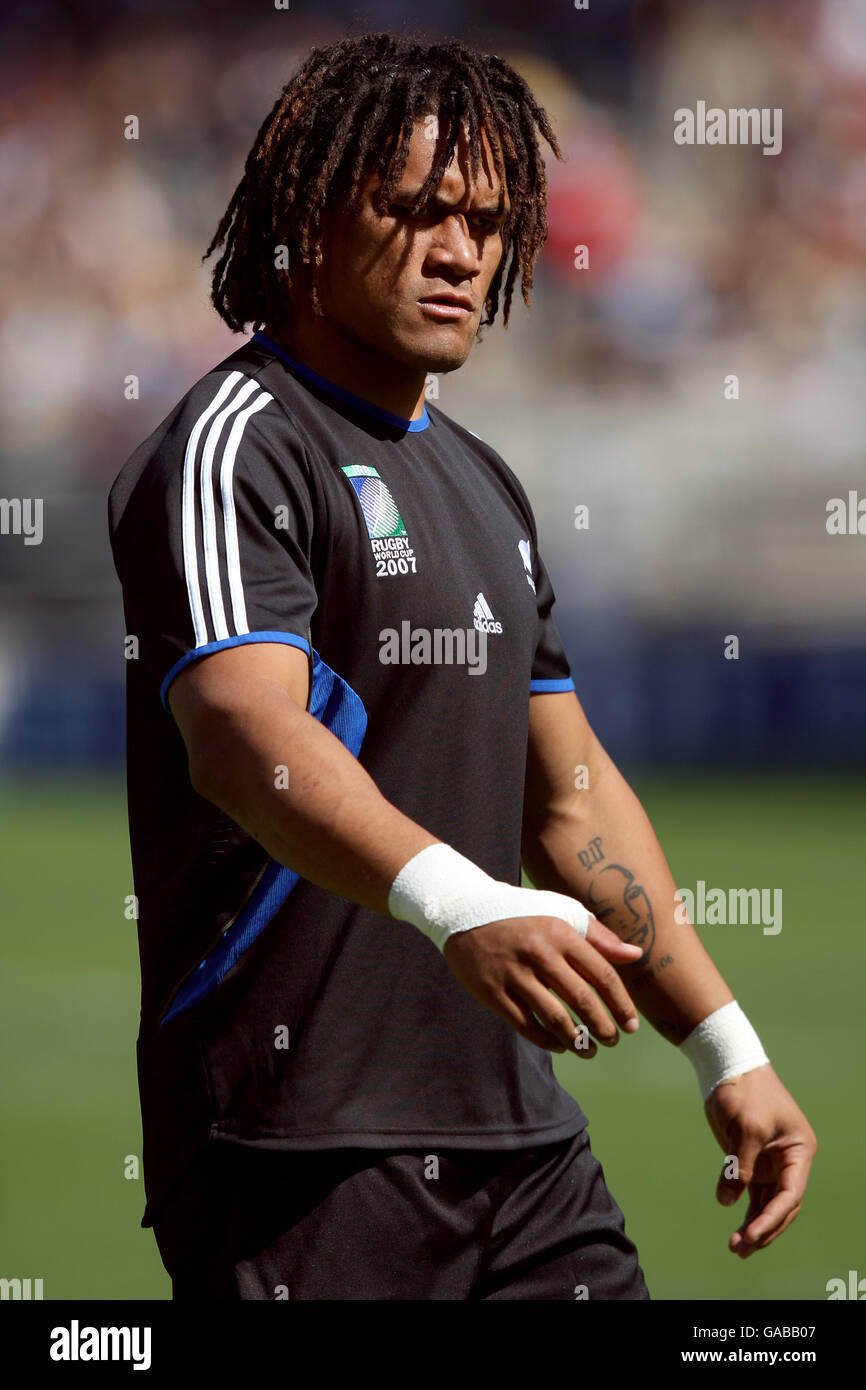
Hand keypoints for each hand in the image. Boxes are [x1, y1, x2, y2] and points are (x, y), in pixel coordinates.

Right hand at [442, 912, 642, 1053]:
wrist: (464, 909)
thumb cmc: (523, 912)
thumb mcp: (561, 912)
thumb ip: (599, 935)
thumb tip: (636, 955)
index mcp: (561, 932)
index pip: (601, 975)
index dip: (621, 1004)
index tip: (632, 1025)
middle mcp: (539, 952)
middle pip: (581, 1000)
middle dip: (603, 1027)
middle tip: (612, 1041)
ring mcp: (513, 973)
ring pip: (554, 1017)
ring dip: (577, 1040)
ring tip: (589, 1050)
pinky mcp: (491, 990)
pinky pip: (524, 1024)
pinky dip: (545, 1041)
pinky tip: (559, 1046)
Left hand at [704, 1065, 816, 1256]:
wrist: (728, 1065)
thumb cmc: (744, 1090)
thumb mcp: (745, 1127)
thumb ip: (738, 1165)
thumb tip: (727, 1200)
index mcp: (798, 1151)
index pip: (790, 1194)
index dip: (772, 1218)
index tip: (752, 1235)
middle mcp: (789, 1161)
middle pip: (782, 1205)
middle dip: (764, 1228)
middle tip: (740, 1248)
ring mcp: (770, 1163)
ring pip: (766, 1204)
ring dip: (753, 1225)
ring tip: (736, 1248)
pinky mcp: (750, 1161)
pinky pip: (752, 1194)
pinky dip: (744, 1211)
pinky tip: (736, 1229)